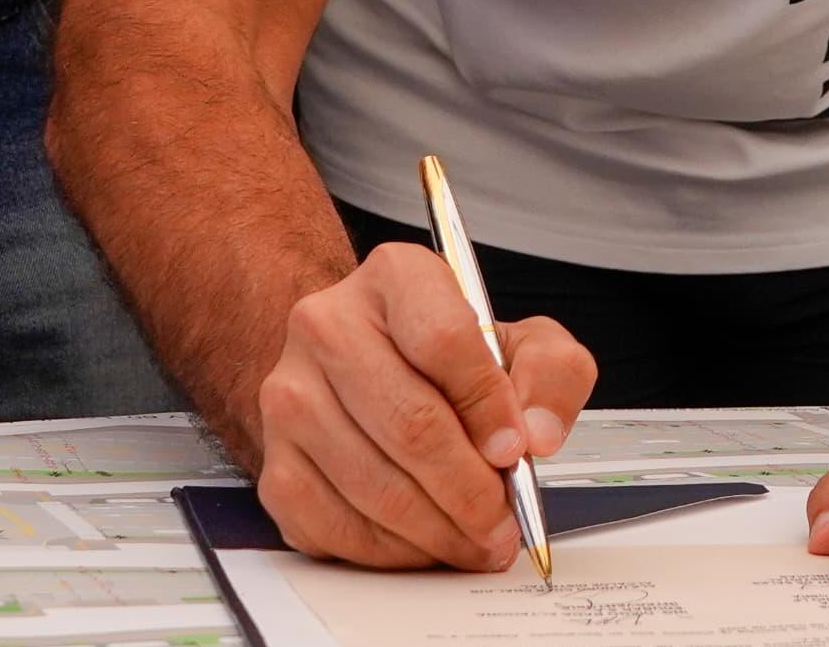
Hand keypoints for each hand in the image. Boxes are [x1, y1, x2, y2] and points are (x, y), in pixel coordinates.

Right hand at [252, 245, 595, 569]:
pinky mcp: (275, 462)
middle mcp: (328, 326)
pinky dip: (392, 550)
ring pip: (374, 484)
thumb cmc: (451, 360)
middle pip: (409, 423)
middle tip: (503, 523)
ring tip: (475, 539)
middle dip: (470, 490)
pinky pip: (336, 525)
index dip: (488, 408)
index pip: (443, 339)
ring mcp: (291, 396)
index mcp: (396, 278)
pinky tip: (425, 541)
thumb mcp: (524, 344)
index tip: (515, 452)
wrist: (369, 371)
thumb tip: (536, 434)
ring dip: (438, 530)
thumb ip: (552, 375)